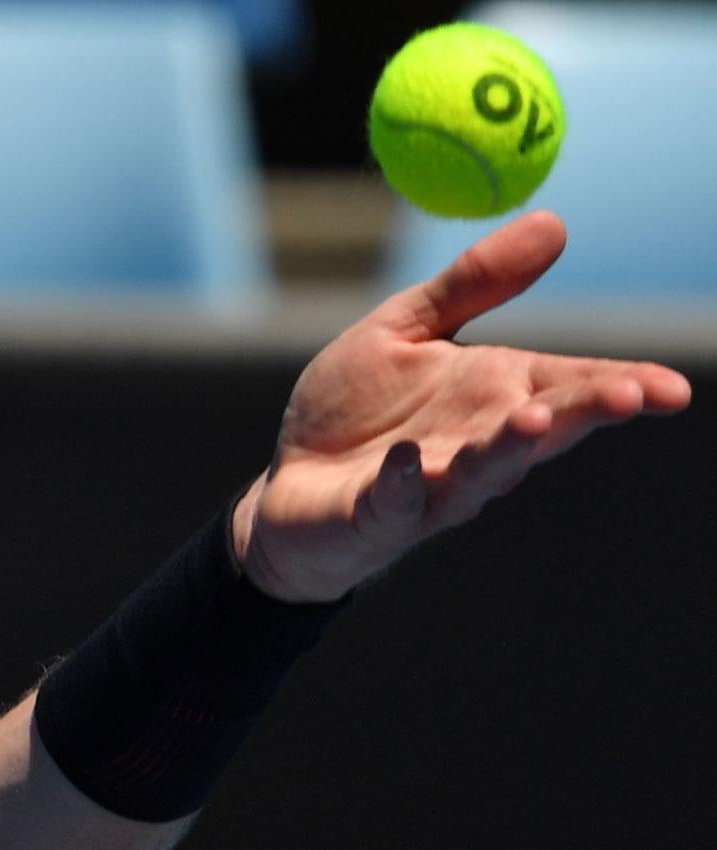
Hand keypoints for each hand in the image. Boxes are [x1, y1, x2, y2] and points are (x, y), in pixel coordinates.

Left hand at [231, 211, 692, 602]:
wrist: (287, 488)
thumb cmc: (356, 411)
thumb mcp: (407, 330)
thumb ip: (472, 285)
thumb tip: (555, 222)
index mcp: (495, 396)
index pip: (571, 387)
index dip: (623, 387)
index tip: (672, 387)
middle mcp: (477, 446)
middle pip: (541, 430)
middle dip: (582, 413)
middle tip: (626, 396)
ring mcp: (429, 488)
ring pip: (479, 473)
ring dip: (506, 448)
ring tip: (532, 418)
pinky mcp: (373, 517)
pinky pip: (393, 502)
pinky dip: (402, 483)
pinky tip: (406, 461)